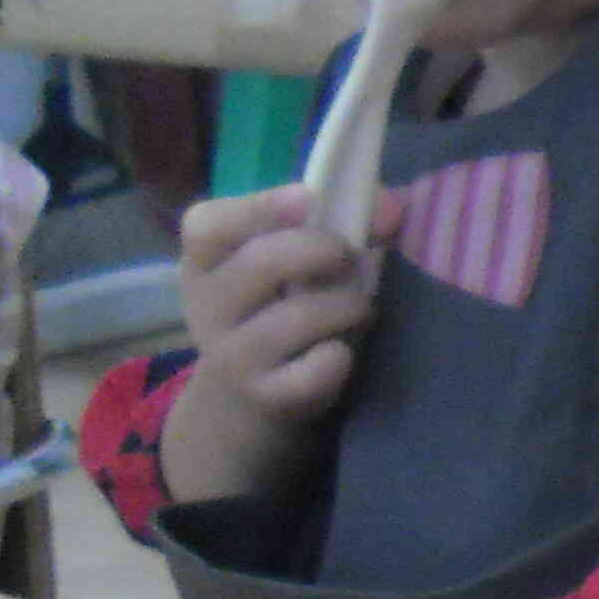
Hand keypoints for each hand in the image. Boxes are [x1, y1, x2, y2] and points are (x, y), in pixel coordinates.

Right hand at [158, 183, 397, 503]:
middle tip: (346, 258)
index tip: (309, 198)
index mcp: (205, 262)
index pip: (207, 225)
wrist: (250, 400)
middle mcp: (206, 306)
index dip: (259, 206)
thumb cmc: (282, 311)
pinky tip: (339, 354)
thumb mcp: (293, 267)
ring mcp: (231, 355)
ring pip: (295, 318)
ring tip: (359, 309)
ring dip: (346, 306)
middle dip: (320, 251)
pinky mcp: (264, 397)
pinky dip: (337, 358)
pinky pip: (313, 372)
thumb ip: (341, 224)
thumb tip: (393, 205)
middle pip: (260, 263)